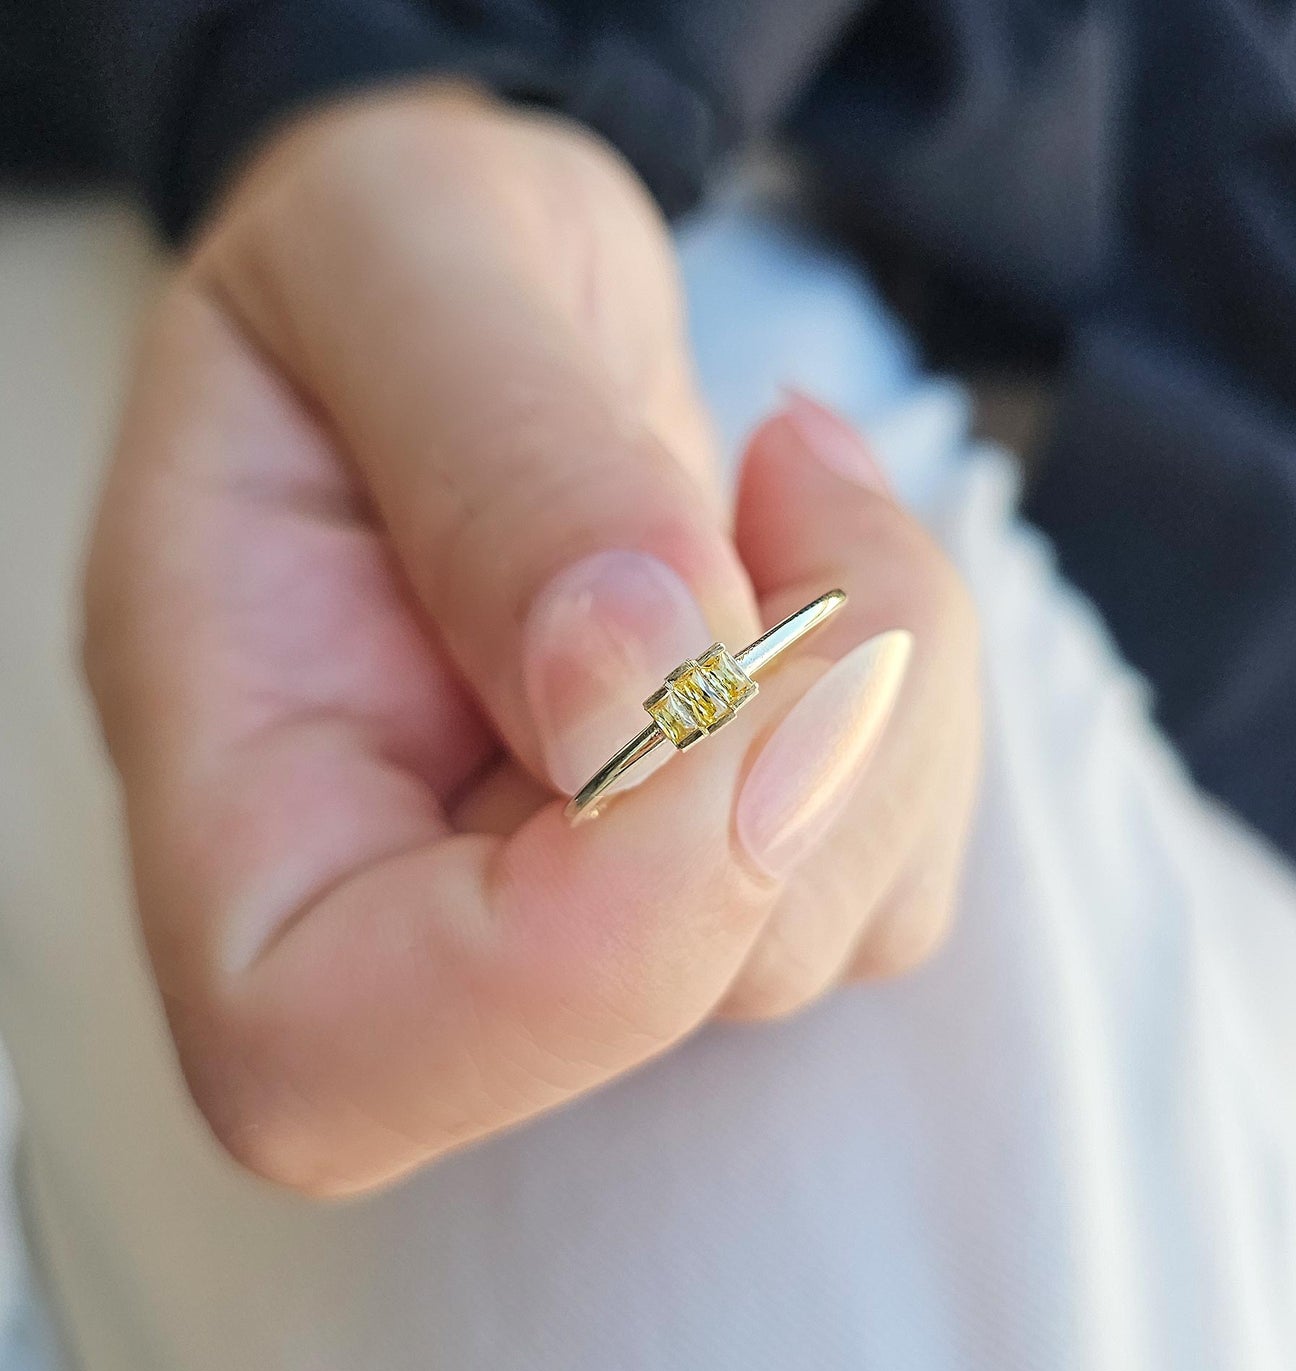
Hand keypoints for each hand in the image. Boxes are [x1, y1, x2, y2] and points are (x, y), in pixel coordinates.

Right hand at [84, 85, 979, 1194]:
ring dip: (883, 698)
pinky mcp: (711, 880)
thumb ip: (498, 453)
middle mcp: (397, 905)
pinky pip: (889, 876)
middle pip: (635, 1015)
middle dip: (799, 755)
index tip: (708, 660)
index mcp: (234, 794)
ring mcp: (569, 913)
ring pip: (810, 940)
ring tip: (797, 487)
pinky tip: (824, 559)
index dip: (586, 934)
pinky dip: (918, 711)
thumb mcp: (397, 252)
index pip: (333, 1050)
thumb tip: (646, 672)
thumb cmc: (398, 268)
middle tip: (796, 491)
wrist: (485, 301)